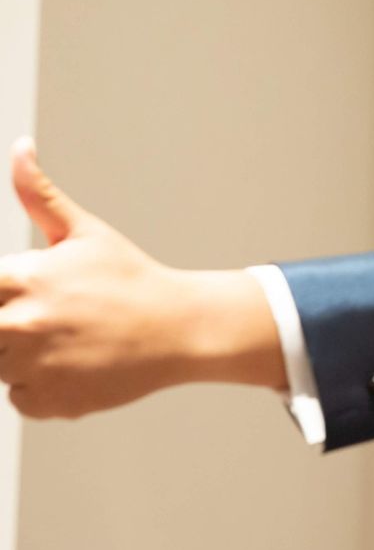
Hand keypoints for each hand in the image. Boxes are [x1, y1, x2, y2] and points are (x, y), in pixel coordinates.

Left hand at [0, 138, 285, 419]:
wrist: (180, 328)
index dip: (0, 293)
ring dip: (22, 356)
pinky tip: (77, 365)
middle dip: (9, 324)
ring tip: (68, 338)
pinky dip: (42, 386)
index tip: (17, 294)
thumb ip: (39, 194)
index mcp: (23, 279)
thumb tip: (21, 147)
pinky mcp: (47, 402)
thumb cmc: (131, 279)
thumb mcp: (85, 232)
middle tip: (53, 315)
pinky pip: (21, 396)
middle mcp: (20, 325)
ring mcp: (33, 368)